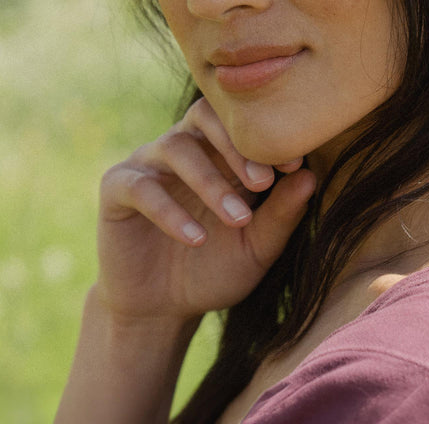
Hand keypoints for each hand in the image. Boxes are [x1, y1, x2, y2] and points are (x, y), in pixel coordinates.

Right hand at [94, 97, 315, 325]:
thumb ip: (282, 214)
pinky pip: (142, 187)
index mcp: (218, 151)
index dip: (267, 137)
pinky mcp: (117, 189)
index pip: (240, 122)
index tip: (295, 165)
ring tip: (237, 219)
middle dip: (237, 146)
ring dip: (210, 181)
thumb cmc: (216, 270)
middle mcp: (182, 147)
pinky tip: (197, 238)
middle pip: (205, 116)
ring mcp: (147, 163)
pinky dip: (170, 211)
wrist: (162, 312)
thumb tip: (311, 176)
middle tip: (264, 182)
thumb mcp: (256, 248)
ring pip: (176, 147)